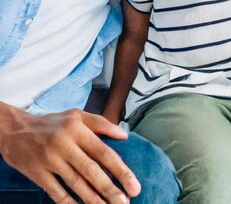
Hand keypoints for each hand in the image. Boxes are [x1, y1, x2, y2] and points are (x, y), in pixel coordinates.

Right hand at [0, 103, 140, 203]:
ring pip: (76, 184)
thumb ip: (101, 123)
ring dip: (94, 200)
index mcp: (77, 129)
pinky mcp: (38, 174)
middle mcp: (65, 144)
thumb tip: (124, 135)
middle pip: (92, 171)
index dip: (120, 170)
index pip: (103, 152)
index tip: (133, 184)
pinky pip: (57, 192)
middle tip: (126, 202)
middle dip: (110, 189)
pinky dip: (69, 203)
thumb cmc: (52, 123)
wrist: (16, 131)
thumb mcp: (76, 115)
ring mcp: (50, 160)